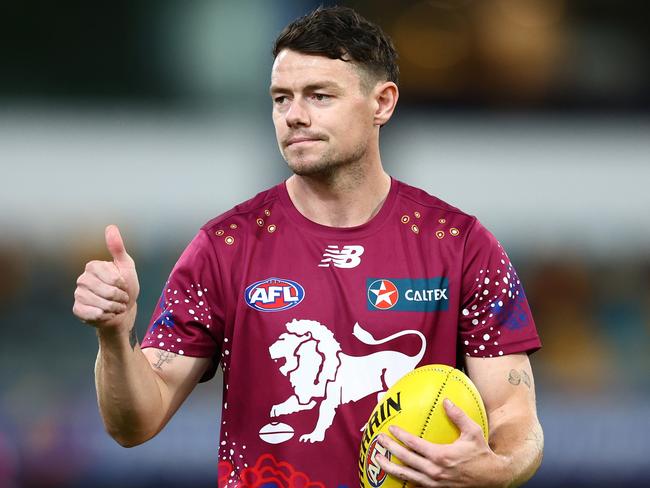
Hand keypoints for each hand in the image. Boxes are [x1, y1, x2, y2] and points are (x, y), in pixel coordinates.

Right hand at [73, 225, 139, 334]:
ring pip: (101, 304)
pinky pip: (92, 314)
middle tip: (121, 298)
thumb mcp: (126, 266)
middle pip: (107, 292)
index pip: (112, 277)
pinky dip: (104, 316)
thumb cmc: (126, 287)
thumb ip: (118, 248)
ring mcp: (78, 294)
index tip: (123, 285)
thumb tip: (110, 227)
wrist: (124, 310)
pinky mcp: (77, 309)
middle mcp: (83, 279)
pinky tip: (106, 314)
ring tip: (115, 306)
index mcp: (93, 266)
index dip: (122, 284)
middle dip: (120, 297)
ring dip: (114, 308)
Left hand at [376, 399, 508, 486]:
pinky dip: (402, 478)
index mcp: (441, 456)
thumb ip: (458, 416)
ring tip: (377, 459)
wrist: (492, 479)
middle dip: (389, 449)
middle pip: (406, 460)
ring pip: (406, 475)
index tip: (391, 429)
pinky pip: (415, 484)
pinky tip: (395, 471)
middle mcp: (435, 471)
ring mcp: (434, 482)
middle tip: (378, 441)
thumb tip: (446, 400)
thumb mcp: (473, 432)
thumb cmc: (481, 454)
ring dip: (390, 467)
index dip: (401, 436)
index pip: (414, 444)